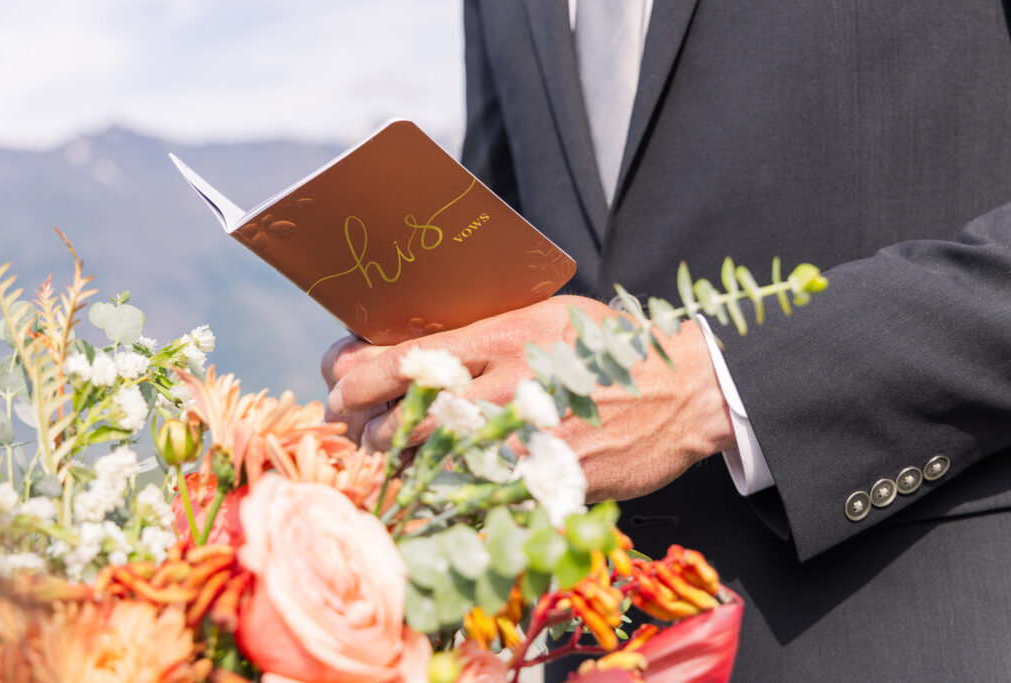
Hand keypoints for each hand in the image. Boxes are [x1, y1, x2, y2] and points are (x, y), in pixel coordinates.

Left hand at [321, 295, 736, 501]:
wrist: (684, 391)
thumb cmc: (607, 347)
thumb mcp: (544, 313)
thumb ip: (479, 329)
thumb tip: (401, 345)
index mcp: (505, 338)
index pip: (402, 361)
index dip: (353, 376)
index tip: (339, 380)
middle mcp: (510, 391)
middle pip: (401, 420)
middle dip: (361, 427)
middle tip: (353, 426)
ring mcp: (529, 446)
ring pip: (429, 469)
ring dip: (392, 467)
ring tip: (383, 456)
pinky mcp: (547, 488)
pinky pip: (472, 504)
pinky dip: (439, 501)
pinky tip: (427, 492)